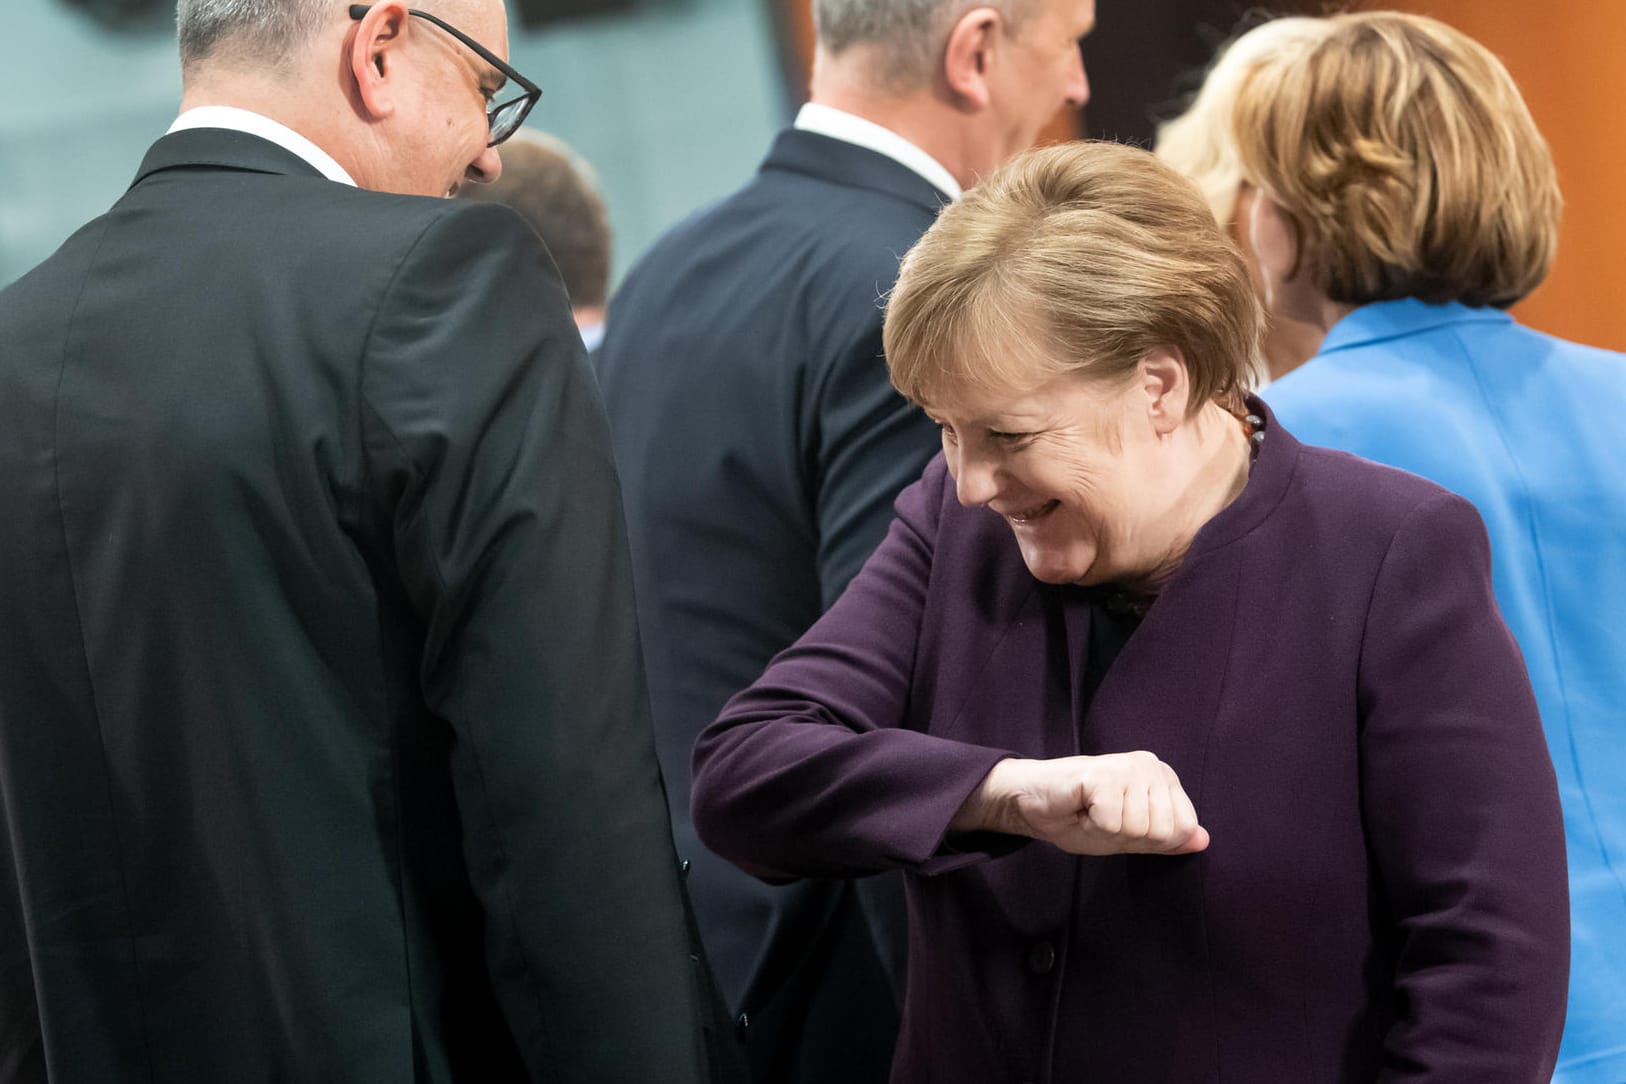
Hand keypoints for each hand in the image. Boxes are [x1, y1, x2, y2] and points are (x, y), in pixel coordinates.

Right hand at [952, 753, 1208, 855]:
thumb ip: (1166, 838)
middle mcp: (1150, 765)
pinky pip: (1111, 823)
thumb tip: (1203, 840)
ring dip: (1106, 831)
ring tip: (1090, 813)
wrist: (1033, 802)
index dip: (1149, 839)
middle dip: (1128, 837)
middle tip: (1102, 818)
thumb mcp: (1130, 834)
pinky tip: (1080, 809)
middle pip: (1162, 831)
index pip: (1182, 828)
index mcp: (1163, 777)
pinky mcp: (1102, 774)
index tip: (1121, 823)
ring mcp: (1127, 767)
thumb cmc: (1080, 816)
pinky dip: (1092, 826)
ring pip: (1137, 829)